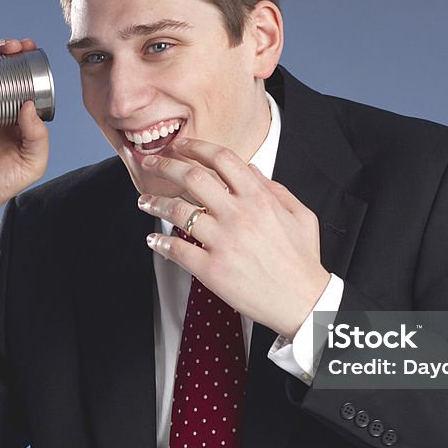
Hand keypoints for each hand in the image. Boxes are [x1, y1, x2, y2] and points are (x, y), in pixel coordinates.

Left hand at [137, 138, 329, 338]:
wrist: (302, 301)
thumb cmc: (302, 259)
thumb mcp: (300, 215)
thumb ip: (275, 188)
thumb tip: (251, 169)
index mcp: (259, 198)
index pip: (222, 158)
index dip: (196, 147)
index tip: (181, 145)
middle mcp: (238, 215)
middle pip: (192, 178)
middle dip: (165, 165)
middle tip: (152, 163)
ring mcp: (223, 242)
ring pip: (177, 212)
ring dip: (155, 202)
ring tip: (145, 201)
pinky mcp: (211, 269)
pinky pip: (177, 250)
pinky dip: (161, 243)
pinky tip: (154, 240)